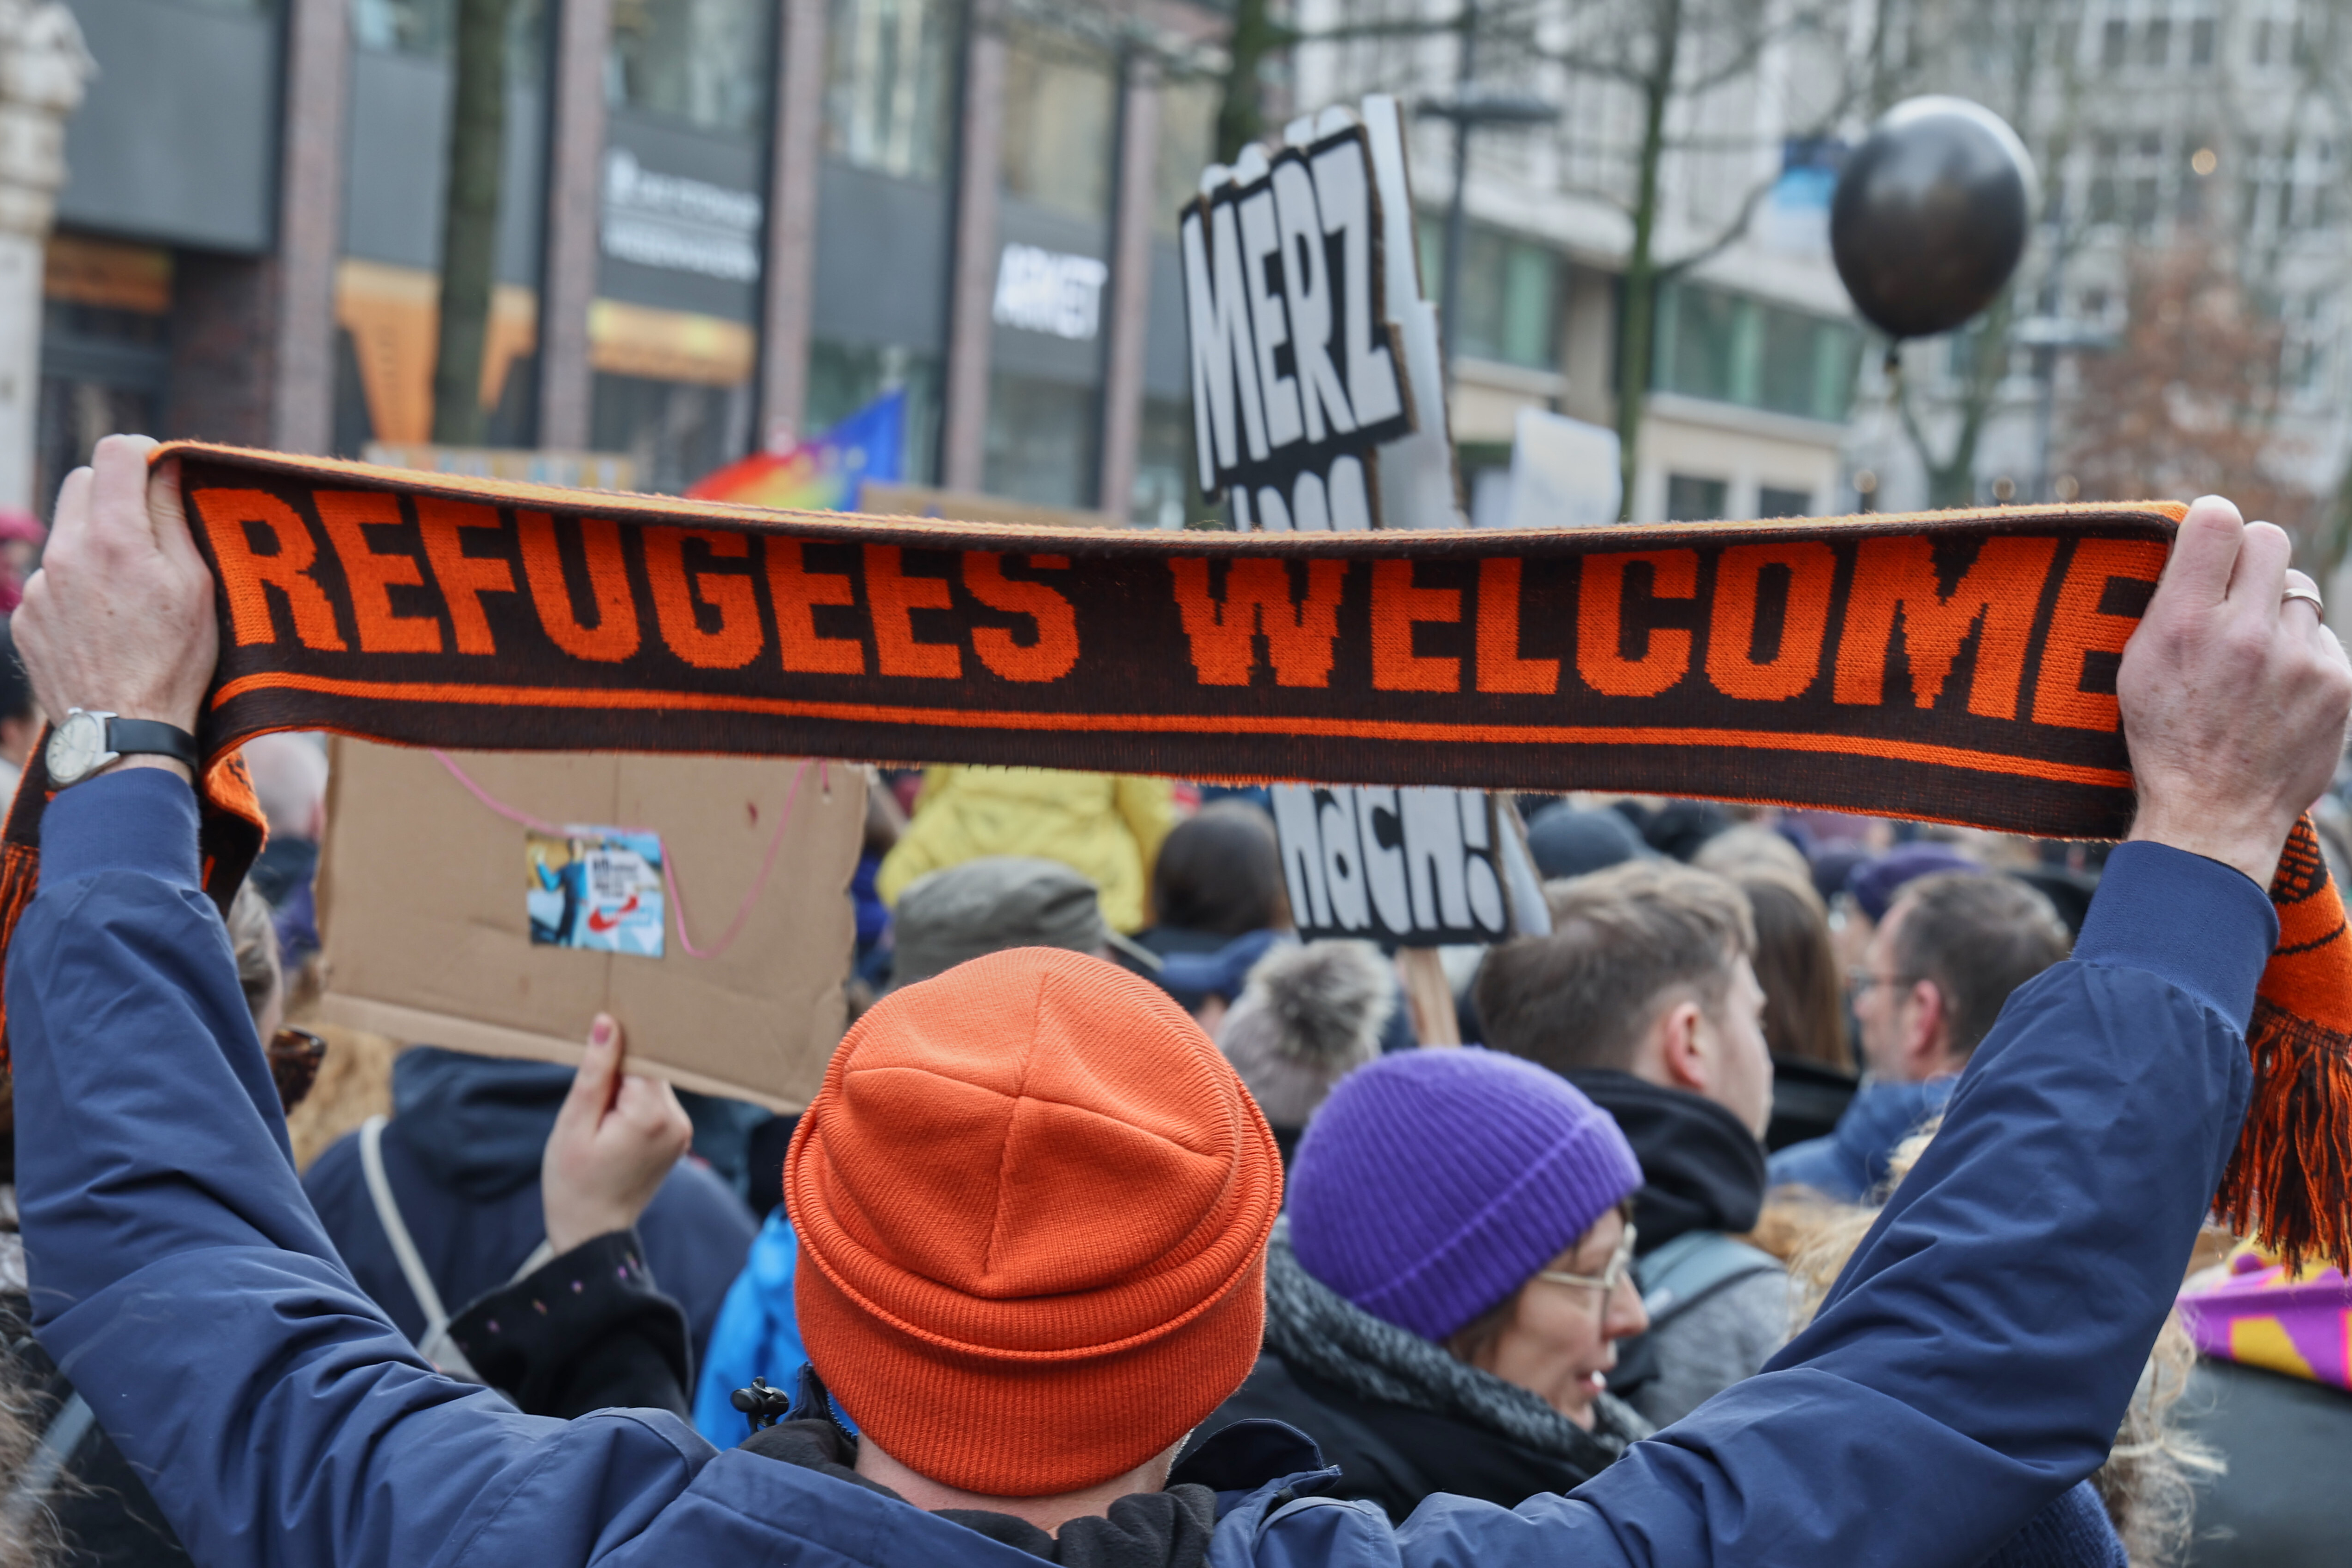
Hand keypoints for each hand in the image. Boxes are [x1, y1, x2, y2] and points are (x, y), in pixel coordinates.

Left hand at [13, 437, 216, 777]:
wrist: (123, 732)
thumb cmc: (175, 662)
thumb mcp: (197, 586)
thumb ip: (174, 520)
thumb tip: (167, 468)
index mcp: (114, 539)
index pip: (115, 454)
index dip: (142, 453)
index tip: (160, 471)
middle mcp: (66, 553)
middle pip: (81, 483)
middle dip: (115, 493)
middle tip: (147, 529)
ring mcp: (39, 586)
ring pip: (65, 535)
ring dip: (94, 544)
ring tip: (127, 593)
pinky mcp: (25, 617)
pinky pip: (50, 581)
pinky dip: (75, 588)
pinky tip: (103, 624)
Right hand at [541, 1014, 692, 1255]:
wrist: (592, 1233)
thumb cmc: (573, 1184)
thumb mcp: (573, 1125)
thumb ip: (595, 1073)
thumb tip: (608, 1023)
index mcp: (653, 1115)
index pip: (641, 1056)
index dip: (614, 1052)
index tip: (594, 1058)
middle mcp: (678, 1120)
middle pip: (648, 1069)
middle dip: (617, 1076)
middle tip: (590, 1105)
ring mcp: (682, 1131)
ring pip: (651, 1086)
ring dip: (624, 1093)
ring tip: (598, 1123)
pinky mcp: (678, 1138)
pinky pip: (655, 1104)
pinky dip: (632, 1107)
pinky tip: (611, 1130)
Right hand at [2119, 496, 2351, 886]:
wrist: (2214, 815)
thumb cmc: (2165, 739)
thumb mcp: (2138, 667)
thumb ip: (2171, 604)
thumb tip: (2205, 544)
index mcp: (2184, 625)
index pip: (2217, 521)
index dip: (2214, 522)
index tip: (2209, 541)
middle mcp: (2246, 633)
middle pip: (2270, 540)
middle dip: (2251, 560)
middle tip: (2236, 592)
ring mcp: (2300, 659)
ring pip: (2299, 594)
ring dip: (2277, 616)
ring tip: (2254, 661)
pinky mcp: (2339, 683)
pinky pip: (2324, 641)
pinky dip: (2303, 659)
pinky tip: (2278, 694)